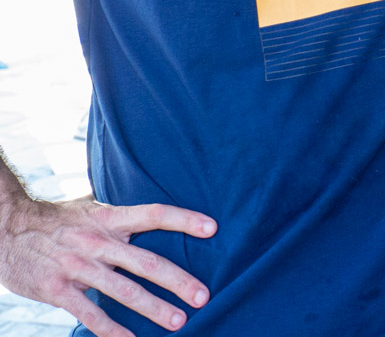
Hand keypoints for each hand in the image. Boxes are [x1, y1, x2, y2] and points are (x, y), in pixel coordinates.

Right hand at [0, 196, 215, 335]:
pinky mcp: (57, 289)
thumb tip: (158, 217)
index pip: (153, 214)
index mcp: (108, 218)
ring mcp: (76, 266)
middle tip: (203, 296)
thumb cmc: (57, 220)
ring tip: (178, 321)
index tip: (212, 228)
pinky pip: (89, 313)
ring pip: (122, 291)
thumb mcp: (91, 210)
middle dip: (177, 280)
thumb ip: (121, 218)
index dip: (183, 218)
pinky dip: (111, 330)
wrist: (5, 229)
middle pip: (145, 261)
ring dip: (152, 308)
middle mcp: (96, 241)